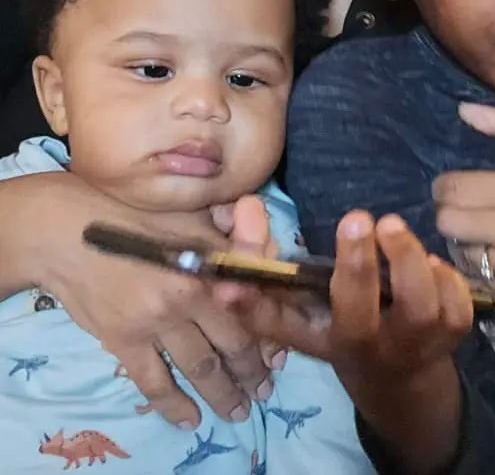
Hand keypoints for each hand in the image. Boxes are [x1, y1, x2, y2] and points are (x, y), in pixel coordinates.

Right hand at [15, 173, 272, 427]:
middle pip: (230, 345)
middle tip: (264, 393)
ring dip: (221, 394)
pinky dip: (173, 405)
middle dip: (251, 373)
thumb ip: (230, 240)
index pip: (250, 310)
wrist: (72, 233)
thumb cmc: (138, 218)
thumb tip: (266, 257)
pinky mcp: (122, 342)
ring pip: (198, 368)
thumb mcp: (193, 219)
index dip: (267, 336)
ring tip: (236, 412)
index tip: (279, 357)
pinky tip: (189, 419)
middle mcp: (187, 299)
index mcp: (209, 267)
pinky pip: (153, 382)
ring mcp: (153, 324)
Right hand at [219, 203, 472, 473]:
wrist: (397, 385)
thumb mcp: (302, 333)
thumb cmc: (341, 341)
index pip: (353, 302)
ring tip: (395, 234)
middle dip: (399, 258)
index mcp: (351, 339)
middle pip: (412, 304)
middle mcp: (394, 343)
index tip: (353, 217)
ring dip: (420, 260)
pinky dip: (447, 274)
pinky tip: (428, 263)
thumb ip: (262, 308)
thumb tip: (221, 284)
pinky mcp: (458, 330)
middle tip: (379, 220)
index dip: (354, 261)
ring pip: (438, 299)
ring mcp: (431, 339)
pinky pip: (459, 296)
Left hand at [432, 102, 494, 304]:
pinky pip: (485, 284)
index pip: (452, 190)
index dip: (443, 186)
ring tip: (482, 235)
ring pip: (462, 258)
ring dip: (466, 244)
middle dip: (448, 214)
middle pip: (447, 225)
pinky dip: (486, 270)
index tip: (451, 186)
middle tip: (461, 210)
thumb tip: (463, 109)